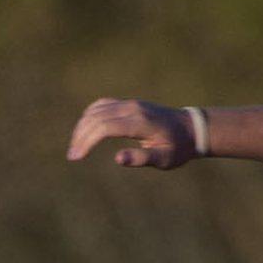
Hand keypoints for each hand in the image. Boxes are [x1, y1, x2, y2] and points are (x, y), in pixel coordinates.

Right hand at [66, 97, 198, 169]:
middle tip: (72, 156)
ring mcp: (129, 103)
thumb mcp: (164, 159)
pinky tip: (84, 130)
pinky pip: (102, 105)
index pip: (105, 127)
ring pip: (96, 110)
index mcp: (140, 122)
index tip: (77, 157)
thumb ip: (142, 159)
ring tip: (76, 147)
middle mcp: (132, 108)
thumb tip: (117, 158)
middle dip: (80, 136)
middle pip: (96, 118)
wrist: (190, 128)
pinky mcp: (127, 103)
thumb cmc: (177, 148)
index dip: (87, 141)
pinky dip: (89, 116)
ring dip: (82, 127)